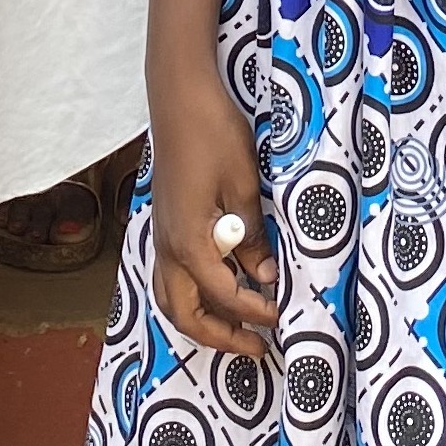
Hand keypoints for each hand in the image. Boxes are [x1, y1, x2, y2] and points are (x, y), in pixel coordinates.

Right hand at [145, 79, 276, 357]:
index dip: (255, 311)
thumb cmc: (215, 134)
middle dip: (220, 337)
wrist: (180, 98)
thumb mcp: (244, 185)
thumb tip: (263, 275)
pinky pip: (172, 276)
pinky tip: (219, 289)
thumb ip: (251, 236)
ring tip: (236, 329)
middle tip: (258, 347)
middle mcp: (167, 247)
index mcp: (189, 242)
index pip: (224, 295)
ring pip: (171, 298)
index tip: (284, 314)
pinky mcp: (164, 223)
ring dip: (201, 320)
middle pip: (185, 313)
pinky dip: (193, 295)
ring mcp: (161, 236)